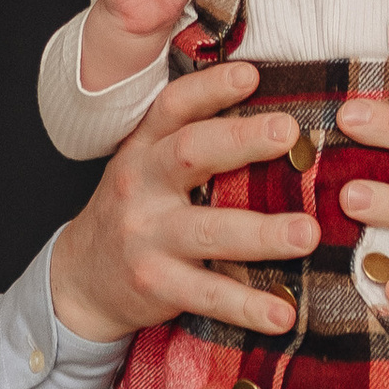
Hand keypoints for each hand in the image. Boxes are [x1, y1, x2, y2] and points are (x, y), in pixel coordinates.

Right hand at [48, 63, 316, 344]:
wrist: (79, 279)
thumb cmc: (134, 211)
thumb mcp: (146, 165)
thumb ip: (193, 141)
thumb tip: (278, 116)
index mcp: (144, 148)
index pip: (173, 107)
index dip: (210, 87)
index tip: (251, 74)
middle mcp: (141, 185)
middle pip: (190, 154)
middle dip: (241, 140)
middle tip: (289, 135)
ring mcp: (146, 237)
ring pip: (208, 231)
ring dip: (262, 234)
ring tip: (309, 234)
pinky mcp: (155, 285)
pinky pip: (207, 294)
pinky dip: (248, 306)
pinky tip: (284, 314)